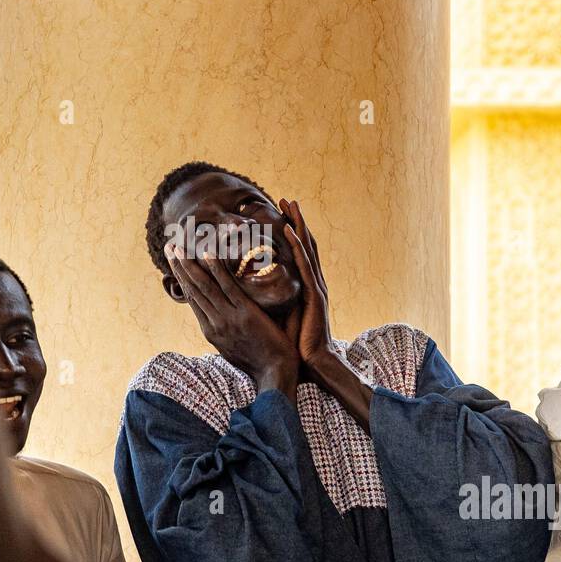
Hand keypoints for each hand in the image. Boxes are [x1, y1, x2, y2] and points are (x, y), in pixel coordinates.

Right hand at [165, 243, 298, 394]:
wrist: (276, 375)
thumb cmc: (260, 362)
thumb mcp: (234, 348)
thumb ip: (226, 330)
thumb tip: (223, 316)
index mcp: (211, 331)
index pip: (192, 299)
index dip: (181, 279)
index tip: (174, 262)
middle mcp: (214, 324)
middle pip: (192, 290)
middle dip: (179, 267)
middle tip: (169, 246)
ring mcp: (227, 319)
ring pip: (203, 286)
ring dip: (189, 264)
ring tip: (178, 245)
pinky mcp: (245, 314)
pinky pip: (227, 287)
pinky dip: (216, 269)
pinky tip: (207, 252)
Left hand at [279, 198, 333, 368]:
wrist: (313, 364)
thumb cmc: (295, 345)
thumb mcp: (279, 316)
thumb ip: (269, 300)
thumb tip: (245, 291)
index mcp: (304, 288)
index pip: (297, 253)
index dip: (290, 232)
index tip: (279, 213)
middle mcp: (312, 283)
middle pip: (304, 244)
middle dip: (296, 220)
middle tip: (286, 198)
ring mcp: (315, 287)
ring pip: (306, 249)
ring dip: (298, 224)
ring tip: (290, 203)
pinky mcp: (314, 295)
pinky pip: (304, 265)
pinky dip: (297, 246)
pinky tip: (289, 230)